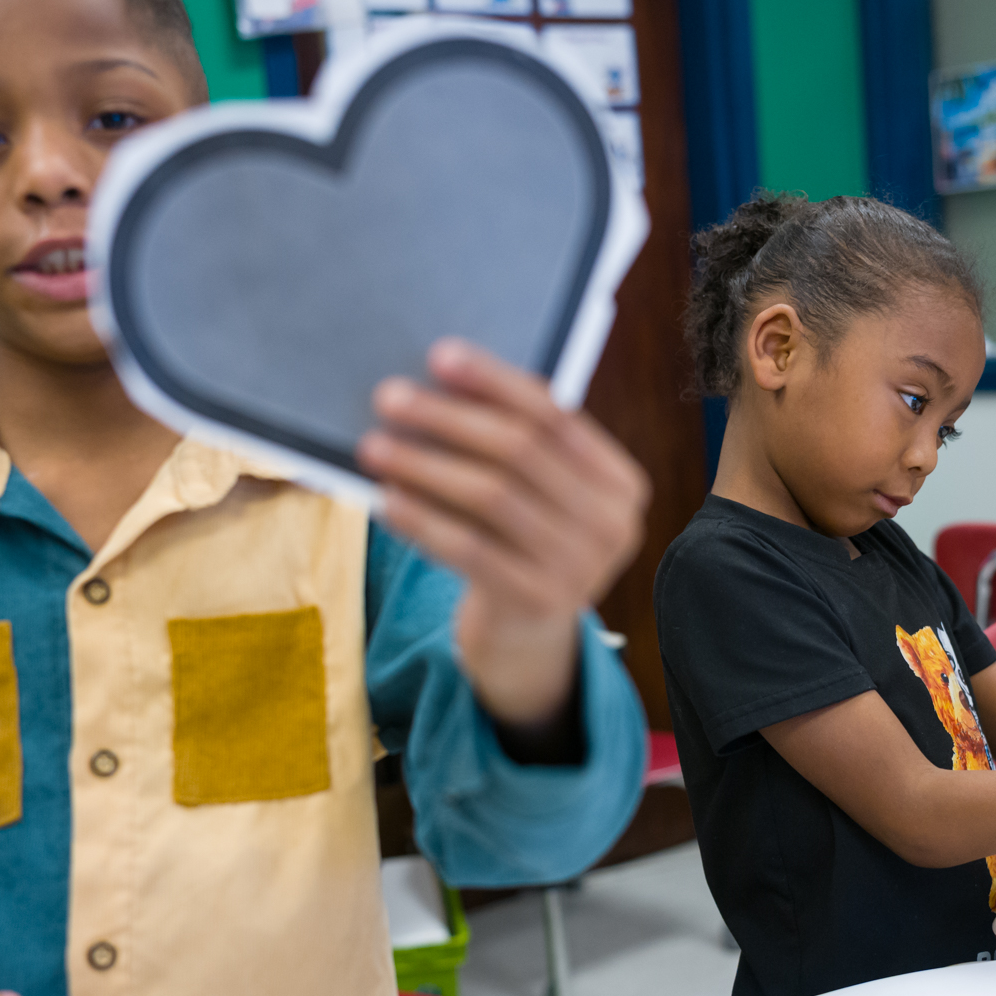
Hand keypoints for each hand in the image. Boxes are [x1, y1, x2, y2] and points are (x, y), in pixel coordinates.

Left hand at [357, 339, 649, 728]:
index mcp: (621, 482)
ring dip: (426, 465)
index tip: (439, 356)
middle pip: (521, 451)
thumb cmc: (520, 543)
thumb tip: (437, 379)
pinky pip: (469, 550)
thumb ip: (516, 445)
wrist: (526, 639)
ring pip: (492, 496)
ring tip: (374, 445)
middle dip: (450, 418)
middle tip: (390, 397)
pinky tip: (387, 500)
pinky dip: (424, 520)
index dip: (495, 382)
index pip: (556, 415)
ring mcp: (582, 569)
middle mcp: (612, 525)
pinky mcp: (539, 604)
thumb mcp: (538, 495)